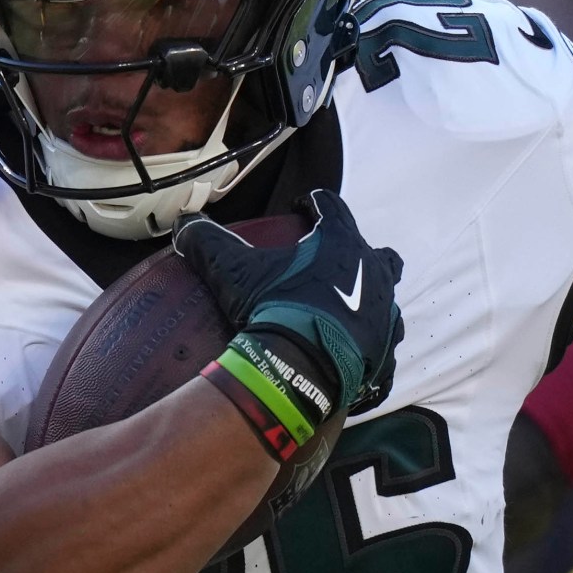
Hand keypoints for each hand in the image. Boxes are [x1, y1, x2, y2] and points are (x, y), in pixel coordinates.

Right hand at [176, 190, 404, 413]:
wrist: (301, 369)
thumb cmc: (274, 308)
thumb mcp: (234, 270)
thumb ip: (208, 241)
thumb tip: (185, 225)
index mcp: (343, 243)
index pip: (332, 207)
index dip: (314, 203)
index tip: (301, 208)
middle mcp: (374, 273)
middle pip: (375, 252)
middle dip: (355, 252)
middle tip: (329, 262)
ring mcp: (385, 314)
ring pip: (387, 297)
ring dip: (370, 297)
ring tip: (346, 307)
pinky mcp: (385, 351)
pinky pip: (383, 345)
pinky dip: (371, 344)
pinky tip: (353, 350)